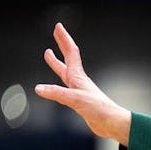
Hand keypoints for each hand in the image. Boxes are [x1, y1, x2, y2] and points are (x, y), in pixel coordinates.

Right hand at [34, 22, 131, 144]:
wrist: (111, 123)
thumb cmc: (99, 109)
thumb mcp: (75, 99)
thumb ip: (57, 93)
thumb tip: (38, 88)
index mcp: (78, 77)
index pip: (71, 53)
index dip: (64, 39)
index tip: (58, 26)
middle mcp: (78, 81)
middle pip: (68, 58)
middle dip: (61, 45)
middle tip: (56, 33)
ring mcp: (79, 90)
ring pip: (65, 72)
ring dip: (57, 62)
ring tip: (49, 55)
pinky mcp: (79, 101)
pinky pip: (65, 87)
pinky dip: (57, 82)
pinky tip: (56, 86)